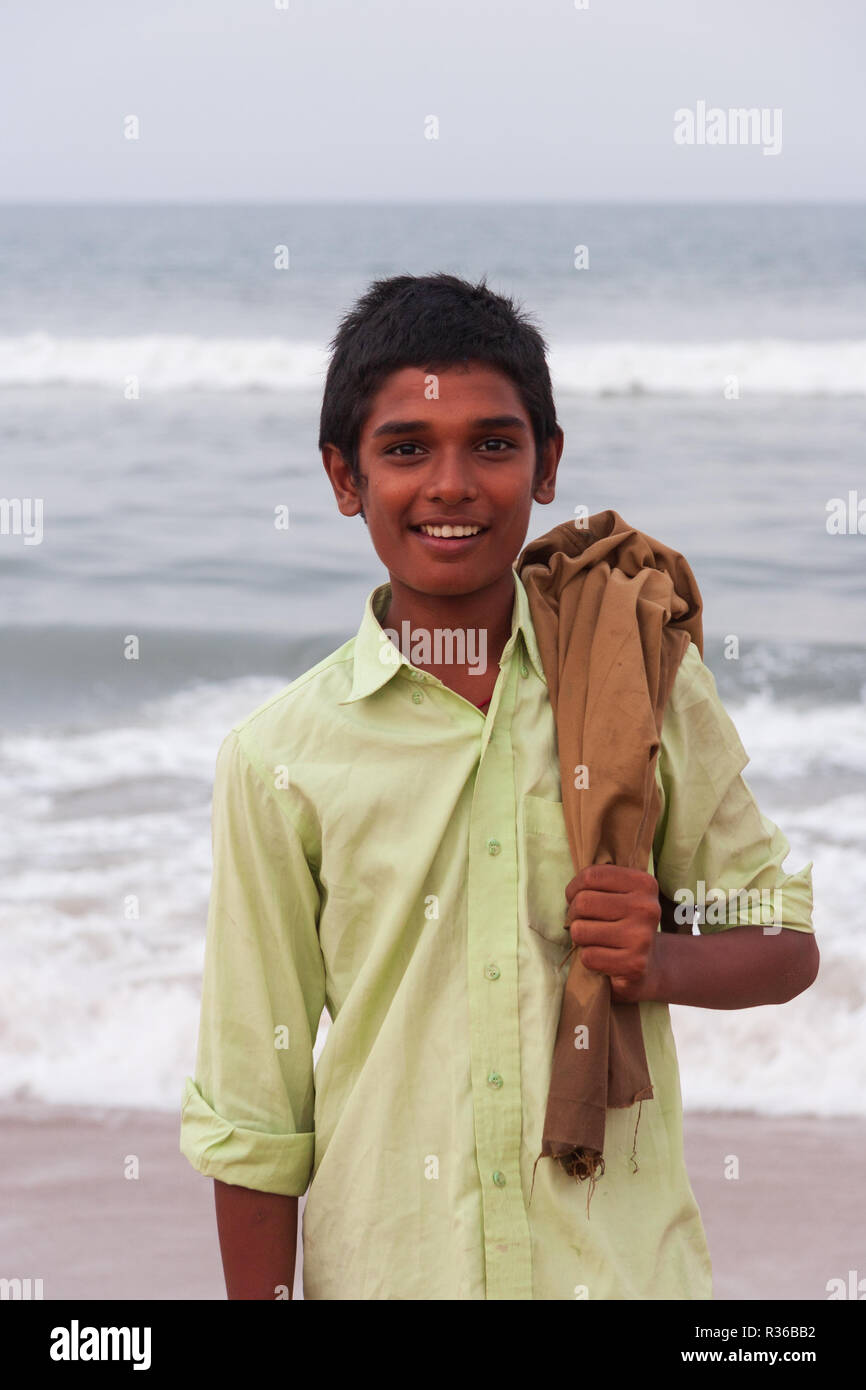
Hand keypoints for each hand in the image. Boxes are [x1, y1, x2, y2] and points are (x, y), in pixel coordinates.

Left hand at [564, 864, 661, 1002]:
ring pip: (580, 931)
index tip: (577, 897)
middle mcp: (646, 908)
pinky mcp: (634, 964)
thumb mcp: (620, 893)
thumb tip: (571, 892)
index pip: (591, 876)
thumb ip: (598, 883)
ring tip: (594, 938)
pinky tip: (604, 956)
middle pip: (583, 902)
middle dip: (574, 914)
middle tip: (584, 921)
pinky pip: (588, 957)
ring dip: (580, 937)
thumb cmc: (624, 921)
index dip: (574, 888)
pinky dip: (588, 958)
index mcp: (644, 884)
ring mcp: (642, 937)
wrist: (652, 962)